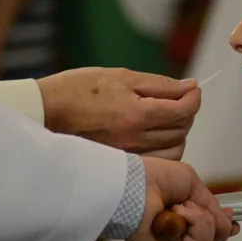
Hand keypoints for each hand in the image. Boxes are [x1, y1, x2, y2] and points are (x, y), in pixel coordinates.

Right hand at [38, 68, 201, 158]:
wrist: (47, 111)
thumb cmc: (80, 89)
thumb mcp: (121, 77)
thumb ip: (160, 84)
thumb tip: (190, 86)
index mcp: (137, 114)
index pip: (184, 110)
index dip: (194, 97)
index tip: (193, 89)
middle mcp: (136, 139)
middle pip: (182, 129)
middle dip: (187, 112)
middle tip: (179, 99)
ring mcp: (130, 154)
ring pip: (175, 149)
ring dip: (179, 131)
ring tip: (168, 117)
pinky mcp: (123, 163)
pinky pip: (159, 161)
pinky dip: (166, 149)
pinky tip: (157, 135)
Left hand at [127, 157, 238, 240]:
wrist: (137, 184)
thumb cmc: (159, 178)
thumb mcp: (193, 186)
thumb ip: (212, 205)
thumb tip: (230, 221)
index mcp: (184, 218)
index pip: (211, 231)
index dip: (225, 227)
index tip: (235, 222)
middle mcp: (180, 234)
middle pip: (213, 240)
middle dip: (215, 222)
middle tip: (198, 206)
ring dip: (202, 220)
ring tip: (183, 206)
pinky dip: (195, 224)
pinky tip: (178, 212)